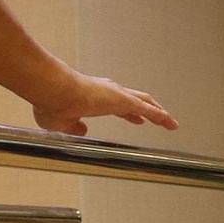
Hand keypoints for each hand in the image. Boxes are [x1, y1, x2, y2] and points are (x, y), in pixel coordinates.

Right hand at [32, 73, 178, 135]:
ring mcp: (116, 95)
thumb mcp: (61, 122)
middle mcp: (108, 93)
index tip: (138, 118)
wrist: (55, 92)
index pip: (118, 105)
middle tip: (159, 118)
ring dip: (159, 113)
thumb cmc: (52, 102)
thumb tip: (82, 130)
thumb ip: (73, 127)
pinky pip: (147, 109)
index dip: (130, 112)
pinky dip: (160, 116)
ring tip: (171, 123)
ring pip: (145, 103)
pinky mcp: (122, 99)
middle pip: (136, 101)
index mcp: (95, 97)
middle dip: (148, 110)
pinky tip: (170, 122)